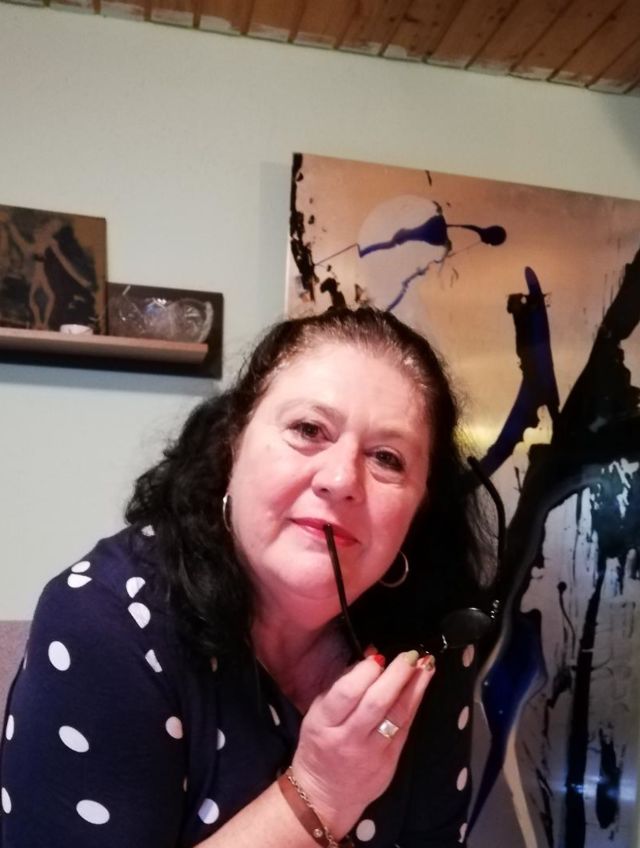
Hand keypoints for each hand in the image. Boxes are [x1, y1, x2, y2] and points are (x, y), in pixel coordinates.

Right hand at [290, 650, 435, 836]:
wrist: (325, 795)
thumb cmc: (319, 744)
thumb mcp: (317, 713)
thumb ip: (341, 686)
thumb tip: (370, 657)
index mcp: (324, 723)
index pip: (346, 693)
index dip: (365, 672)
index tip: (379, 656)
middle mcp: (348, 738)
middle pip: (376, 703)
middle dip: (397, 675)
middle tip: (411, 655)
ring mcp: (372, 752)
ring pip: (397, 716)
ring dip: (415, 688)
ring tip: (427, 666)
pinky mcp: (390, 762)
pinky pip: (405, 728)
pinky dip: (415, 705)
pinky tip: (422, 687)